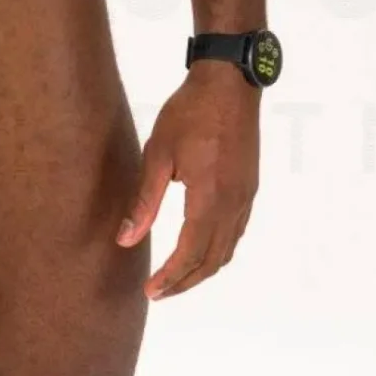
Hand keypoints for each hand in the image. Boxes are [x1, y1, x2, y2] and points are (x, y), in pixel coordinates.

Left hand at [114, 62, 259, 299]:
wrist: (229, 82)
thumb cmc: (190, 113)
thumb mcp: (158, 155)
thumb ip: (144, 202)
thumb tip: (125, 240)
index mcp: (210, 198)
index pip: (190, 253)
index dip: (170, 277)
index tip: (150, 291)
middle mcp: (234, 204)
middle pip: (212, 260)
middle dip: (185, 281)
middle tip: (158, 292)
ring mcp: (246, 197)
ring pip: (227, 249)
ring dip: (203, 269)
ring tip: (177, 278)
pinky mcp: (249, 188)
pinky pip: (236, 232)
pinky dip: (218, 250)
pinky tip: (201, 249)